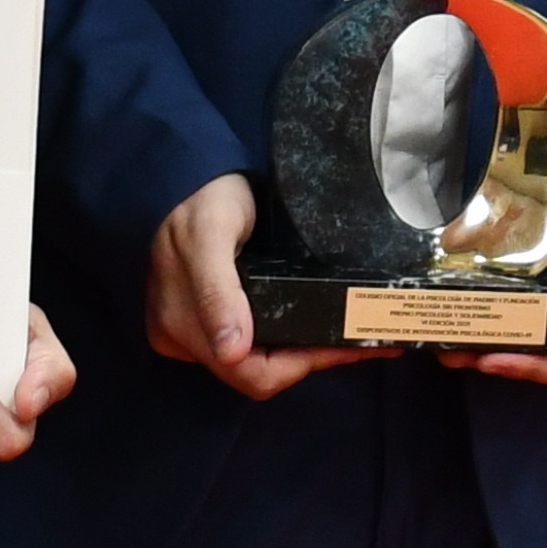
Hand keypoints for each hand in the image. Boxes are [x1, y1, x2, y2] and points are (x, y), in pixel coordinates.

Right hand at [146, 174, 381, 398]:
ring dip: (310, 350)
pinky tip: (325, 324)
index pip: (249, 374)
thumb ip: (217, 291)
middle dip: (315, 359)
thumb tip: (231, 352)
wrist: (192, 173)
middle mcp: (189, 338)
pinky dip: (296, 336)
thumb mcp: (210, 233)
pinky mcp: (220, 315)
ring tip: (357, 335)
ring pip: (265, 359)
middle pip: (261, 371)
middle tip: (367, 340)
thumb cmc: (200, 198)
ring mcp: (205, 328)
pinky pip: (262, 339)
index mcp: (180, 327)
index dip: (300, 366)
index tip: (346, 345)